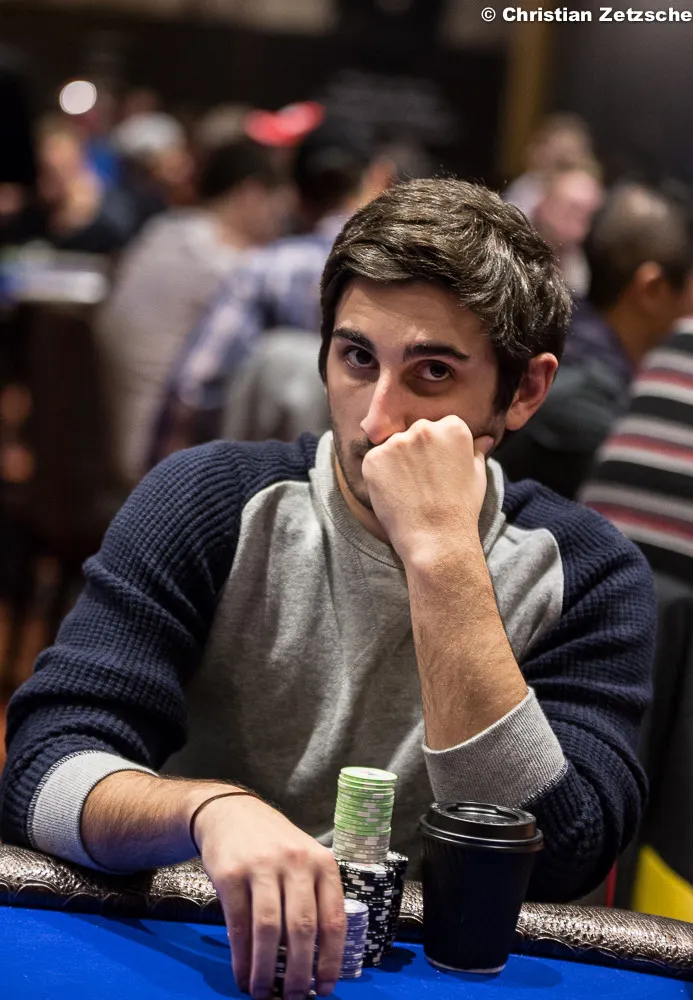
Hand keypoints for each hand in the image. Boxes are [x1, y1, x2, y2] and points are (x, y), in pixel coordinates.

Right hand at [194, 795, 345, 998]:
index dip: (331, 960)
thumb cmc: (274, 844)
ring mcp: (262, 867)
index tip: (325, 988)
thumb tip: (319, 960)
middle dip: (298, 973)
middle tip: (294, 999)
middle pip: (302, 929)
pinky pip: (239, 925)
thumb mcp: (305, 860)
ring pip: (269, 930)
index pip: (333, 919)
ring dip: (266, 971)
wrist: (231, 812)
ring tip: (264, 995)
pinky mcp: (231, 874)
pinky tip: (243, 976)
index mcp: (322, 863)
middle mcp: (296, 863)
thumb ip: (315, 898)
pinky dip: (241, 958)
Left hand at [361, 415, 494, 565]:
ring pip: (394, 446)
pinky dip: (380, 475)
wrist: (436, 538)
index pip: (441, 427)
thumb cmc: (461, 509)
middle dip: (417, 452)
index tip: (439, 469)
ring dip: (397, 462)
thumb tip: (485, 439)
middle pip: (416, 432)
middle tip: (422, 481)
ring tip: (408, 489)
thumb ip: (476, 451)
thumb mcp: (477, 475)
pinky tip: (394, 493)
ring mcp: (396, 443)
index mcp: (452, 427)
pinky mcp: (374, 458)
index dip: (438, 450)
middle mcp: (423, 428)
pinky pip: (375, 461)